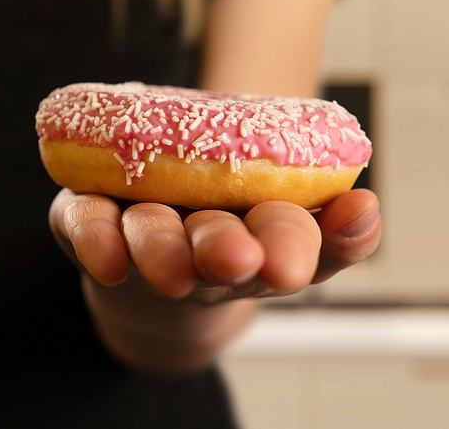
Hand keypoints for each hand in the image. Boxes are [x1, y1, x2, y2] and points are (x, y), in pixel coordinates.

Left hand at [49, 188, 380, 302]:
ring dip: (163, 251)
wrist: (141, 240)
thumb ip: (311, 187)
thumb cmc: (217, 205)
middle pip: (222, 254)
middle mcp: (203, 250)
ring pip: (156, 246)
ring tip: (170, 262)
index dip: (308, 243)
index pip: (292, 244)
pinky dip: (97, 239)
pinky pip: (90, 230)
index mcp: (258, 236)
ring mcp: (146, 242)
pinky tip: (104, 256)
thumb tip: (358, 200)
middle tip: (236, 258)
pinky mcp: (90, 226)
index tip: (336, 225)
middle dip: (229, 252)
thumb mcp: (269, 191)